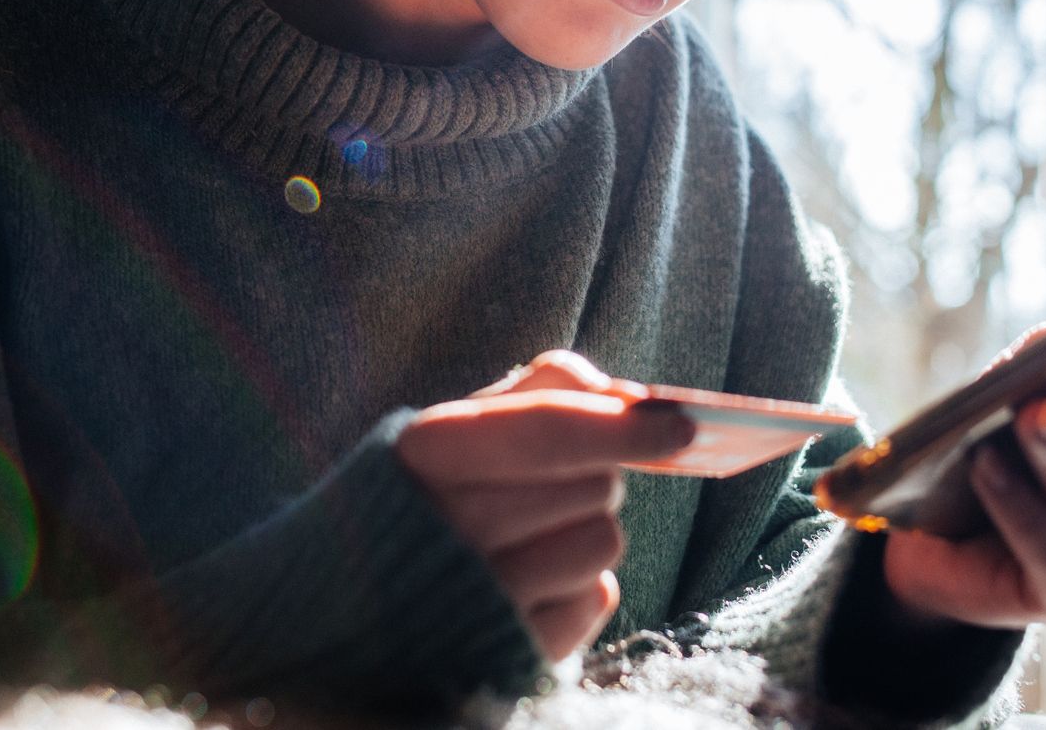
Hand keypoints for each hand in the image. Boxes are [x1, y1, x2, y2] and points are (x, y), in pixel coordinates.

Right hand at [394, 350, 693, 661]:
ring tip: (535, 536)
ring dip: (589, 530)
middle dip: (595, 474)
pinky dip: (581, 585)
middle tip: (551, 484)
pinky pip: (599, 598)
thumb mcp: (462, 428)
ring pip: (605, 540)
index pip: (546, 430)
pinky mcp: (512, 654)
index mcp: (425, 454)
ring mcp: (478, 600)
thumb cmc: (433, 496)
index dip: (622, 425)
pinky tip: (533, 584)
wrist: (362, 606)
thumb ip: (543, 392)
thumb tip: (629, 396)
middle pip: (593, 484)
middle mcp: (446, 530)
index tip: (684, 426)